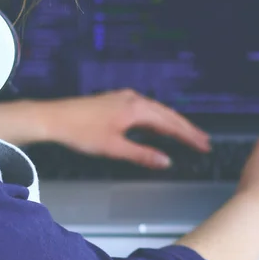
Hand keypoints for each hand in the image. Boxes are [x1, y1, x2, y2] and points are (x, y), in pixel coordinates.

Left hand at [49, 89, 210, 167]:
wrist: (54, 118)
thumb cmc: (81, 132)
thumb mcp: (113, 148)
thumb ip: (142, 154)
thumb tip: (166, 161)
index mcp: (136, 109)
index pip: (170, 124)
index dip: (189, 136)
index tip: (204, 146)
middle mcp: (133, 99)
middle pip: (168, 115)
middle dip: (187, 129)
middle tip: (204, 142)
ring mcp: (124, 98)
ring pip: (157, 111)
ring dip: (173, 123)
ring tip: (188, 135)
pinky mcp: (116, 101)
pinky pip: (145, 109)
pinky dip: (158, 119)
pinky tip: (158, 126)